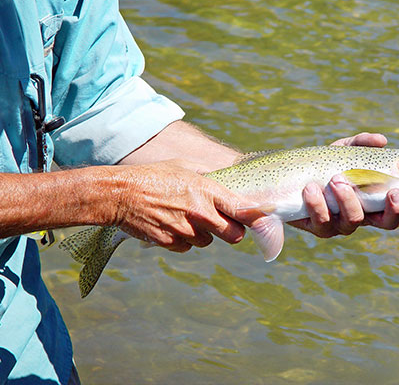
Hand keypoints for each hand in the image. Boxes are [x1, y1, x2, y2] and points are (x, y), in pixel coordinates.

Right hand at [114, 160, 253, 251]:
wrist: (119, 194)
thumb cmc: (152, 176)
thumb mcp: (183, 166)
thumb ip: (208, 175)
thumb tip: (224, 179)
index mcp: (206, 191)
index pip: (243, 210)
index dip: (257, 217)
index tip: (264, 219)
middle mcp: (200, 212)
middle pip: (234, 236)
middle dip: (233, 232)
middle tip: (224, 224)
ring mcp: (185, 230)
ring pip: (209, 242)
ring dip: (204, 235)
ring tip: (186, 218)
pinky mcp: (171, 243)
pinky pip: (187, 247)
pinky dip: (183, 240)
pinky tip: (171, 224)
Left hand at [290, 132, 398, 237]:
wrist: (287, 176)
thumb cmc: (322, 164)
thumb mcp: (344, 150)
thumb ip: (363, 144)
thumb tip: (382, 141)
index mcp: (376, 198)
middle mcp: (363, 214)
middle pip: (387, 223)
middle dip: (394, 210)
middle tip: (392, 191)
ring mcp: (340, 223)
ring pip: (353, 222)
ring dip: (348, 201)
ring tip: (337, 181)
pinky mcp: (317, 227)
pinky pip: (322, 221)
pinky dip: (318, 204)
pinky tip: (311, 188)